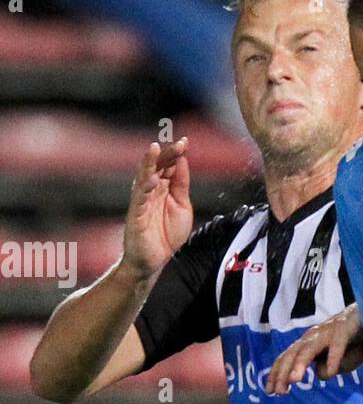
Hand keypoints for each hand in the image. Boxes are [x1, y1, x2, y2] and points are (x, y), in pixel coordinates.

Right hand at [123, 139, 193, 281]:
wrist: (154, 261)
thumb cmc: (166, 234)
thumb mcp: (182, 206)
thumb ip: (181, 185)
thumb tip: (182, 161)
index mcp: (162, 187)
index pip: (168, 165)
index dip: (175, 153)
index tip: (185, 142)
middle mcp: (150, 191)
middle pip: (156, 166)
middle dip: (166, 154)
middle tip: (177, 143)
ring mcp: (141, 201)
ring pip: (144, 177)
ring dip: (149, 163)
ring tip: (155, 149)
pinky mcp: (136, 215)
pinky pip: (139, 199)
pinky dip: (145, 188)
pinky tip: (152, 179)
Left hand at [265, 304, 362, 393]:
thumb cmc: (352, 343)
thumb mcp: (338, 363)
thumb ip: (326, 368)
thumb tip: (321, 374)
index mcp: (307, 344)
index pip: (286, 359)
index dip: (276, 374)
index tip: (269, 391)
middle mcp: (313, 336)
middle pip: (293, 354)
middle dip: (283, 372)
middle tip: (278, 391)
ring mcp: (328, 331)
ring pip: (309, 348)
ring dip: (300, 364)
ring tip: (294, 380)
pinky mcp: (345, 328)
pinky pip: (337, 344)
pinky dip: (333, 358)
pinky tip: (332, 372)